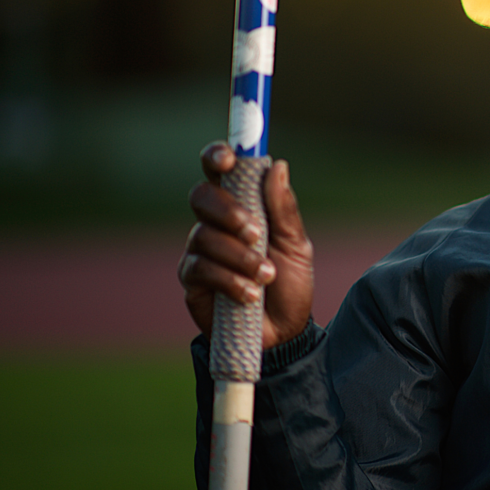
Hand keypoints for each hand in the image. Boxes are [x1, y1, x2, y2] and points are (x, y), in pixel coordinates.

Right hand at [178, 141, 314, 349]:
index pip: (221, 172)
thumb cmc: (290, 285)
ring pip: (204, 235)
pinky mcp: (192, 280)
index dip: (217, 157)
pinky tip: (249, 294)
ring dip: (239, 257)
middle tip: (255, 233)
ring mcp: (201, 250)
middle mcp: (216, 224)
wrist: (284, 333)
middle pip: (202, 196)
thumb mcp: (297, 246)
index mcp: (244, 207)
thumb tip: (277, 165)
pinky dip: (229, 280)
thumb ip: (284, 209)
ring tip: (266, 276)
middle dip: (227, 211)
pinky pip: (200, 268)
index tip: (228, 160)